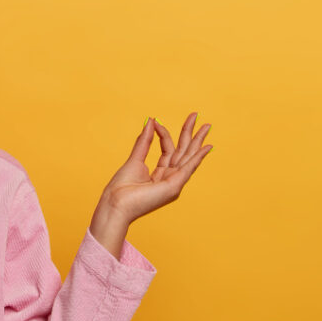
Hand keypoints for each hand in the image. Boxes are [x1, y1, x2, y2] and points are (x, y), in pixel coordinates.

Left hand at [99, 112, 213, 225]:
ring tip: (206, 126)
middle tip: (197, 117)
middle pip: (183, 152)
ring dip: (198, 141)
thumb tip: (151, 122)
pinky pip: (188, 168)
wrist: (115, 203)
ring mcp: (173, 183)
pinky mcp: (173, 187)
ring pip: (188, 157)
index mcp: (160, 174)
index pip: (168, 150)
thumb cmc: (121, 188)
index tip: (156, 121)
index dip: (164, 134)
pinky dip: (197, 157)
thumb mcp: (135, 159)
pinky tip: (206, 147)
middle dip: (190, 134)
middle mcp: (169, 179)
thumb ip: (144, 142)